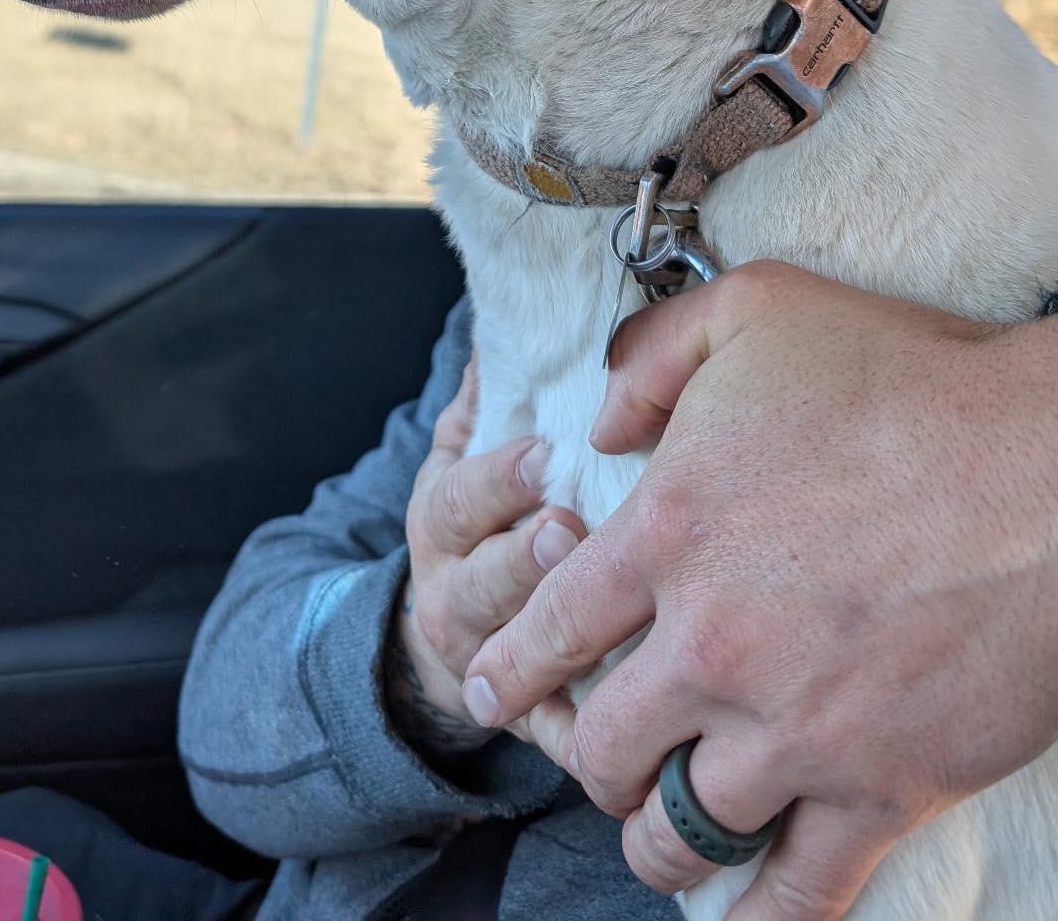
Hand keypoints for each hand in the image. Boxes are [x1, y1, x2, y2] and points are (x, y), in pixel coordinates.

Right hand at [385, 352, 585, 767]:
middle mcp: (450, 594)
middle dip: (525, 557)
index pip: (457, 498)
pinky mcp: (523, 721)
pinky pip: (552, 736)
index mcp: (439, 522)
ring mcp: (482, 664)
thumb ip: (486, 396)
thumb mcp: (463, 453)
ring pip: (512, 660)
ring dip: (555, 641)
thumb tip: (508, 319)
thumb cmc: (480, 518)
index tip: (540, 455)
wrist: (445, 632)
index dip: (496, 478)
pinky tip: (617, 727)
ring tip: (600, 618)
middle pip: (484, 581)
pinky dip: (582, 737)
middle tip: (569, 531)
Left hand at [462, 261, 1057, 916]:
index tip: (490, 690)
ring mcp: (795, 729)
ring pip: (679, 832)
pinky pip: (795, 894)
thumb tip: (596, 425)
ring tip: (663, 829)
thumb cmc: (913, 377)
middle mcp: (711, 643)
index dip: (508, 665)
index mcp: (667, 530)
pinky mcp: (881, 789)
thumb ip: (649, 356)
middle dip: (590, 755)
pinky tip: (737, 916)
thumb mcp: (757, 308)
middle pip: (602, 747)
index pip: (547, 626)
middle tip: (604, 752)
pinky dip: (756, 919)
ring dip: (659, 839)